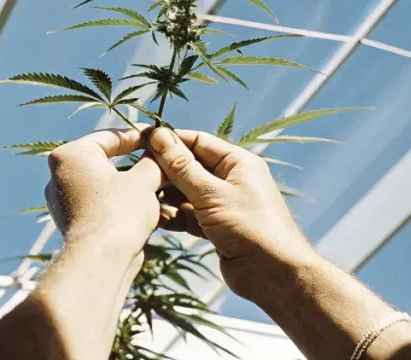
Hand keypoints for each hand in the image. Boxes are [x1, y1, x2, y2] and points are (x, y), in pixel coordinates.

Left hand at [45, 127, 162, 258]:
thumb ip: (153, 161)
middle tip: (161, 162)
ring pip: (104, 184)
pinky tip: (144, 207)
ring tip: (158, 185)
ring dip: (131, 184)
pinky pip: (100, 204)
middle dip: (136, 162)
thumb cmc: (119, 213)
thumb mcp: (144, 180)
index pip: (110, 137)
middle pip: (106, 160)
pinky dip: (120, 203)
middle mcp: (59, 175)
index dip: (140, 137)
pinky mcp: (72, 222)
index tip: (161, 139)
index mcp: (71, 155)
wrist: (99, 261)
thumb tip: (163, 152)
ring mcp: (63, 200)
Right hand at [148, 128, 316, 298]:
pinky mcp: (215, 228)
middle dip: (164, 171)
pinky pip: (189, 216)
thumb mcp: (211, 194)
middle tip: (136, 174)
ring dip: (166, 196)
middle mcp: (230, 180)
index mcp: (237, 163)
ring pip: (186, 194)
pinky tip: (154, 218)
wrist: (274, 275)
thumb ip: (182, 167)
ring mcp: (223, 205)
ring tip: (141, 198)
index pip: (197, 142)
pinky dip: (173, 216)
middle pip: (189, 167)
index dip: (170, 141)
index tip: (141, 141)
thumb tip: (159, 136)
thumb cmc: (250, 227)